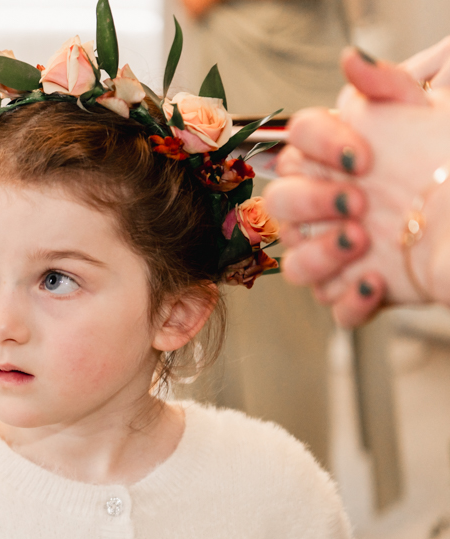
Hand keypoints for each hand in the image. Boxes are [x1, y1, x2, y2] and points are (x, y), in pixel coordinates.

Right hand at [264, 42, 449, 325]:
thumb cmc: (436, 163)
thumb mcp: (418, 115)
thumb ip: (385, 85)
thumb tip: (351, 60)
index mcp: (326, 162)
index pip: (295, 143)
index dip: (319, 147)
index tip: (361, 156)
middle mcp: (318, 208)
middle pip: (278, 204)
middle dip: (311, 201)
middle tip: (357, 200)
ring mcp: (331, 252)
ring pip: (295, 263)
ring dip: (322, 253)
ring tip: (362, 240)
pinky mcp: (352, 291)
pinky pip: (334, 305)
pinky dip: (351, 299)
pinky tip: (377, 282)